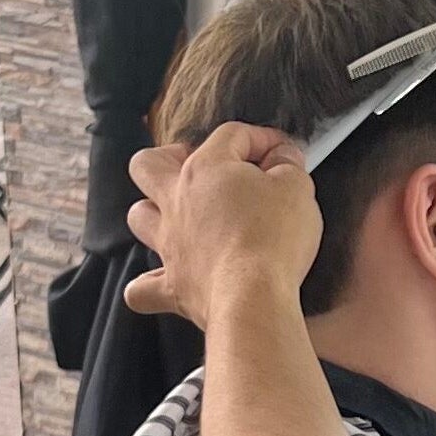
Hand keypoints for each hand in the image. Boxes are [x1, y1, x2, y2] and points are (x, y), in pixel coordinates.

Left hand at [125, 124, 322, 330]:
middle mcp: (176, 201)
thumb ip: (289, 166)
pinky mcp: (172, 285)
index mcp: (206, 168)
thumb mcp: (297, 189)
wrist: (253, 299)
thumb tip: (284, 157)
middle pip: (149, 164)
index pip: (231, 136)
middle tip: (197, 168)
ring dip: (153, 213)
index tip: (282, 153)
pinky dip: (148, 285)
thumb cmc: (273, 240)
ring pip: (139, 215)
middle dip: (169, 159)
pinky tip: (164, 280)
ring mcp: (169, 244)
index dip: (260, 139)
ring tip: (178, 217)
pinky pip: (141, 287)